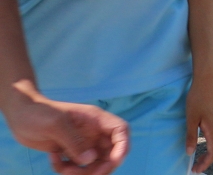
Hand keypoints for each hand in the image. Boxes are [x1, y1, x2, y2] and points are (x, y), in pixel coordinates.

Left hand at [4, 92, 128, 174]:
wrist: (20, 115)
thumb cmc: (38, 113)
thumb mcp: (56, 124)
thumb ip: (74, 142)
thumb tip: (90, 159)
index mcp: (95, 120)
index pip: (120, 131)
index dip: (123, 146)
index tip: (115, 162)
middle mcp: (92, 132)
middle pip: (109, 153)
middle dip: (101, 167)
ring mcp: (81, 143)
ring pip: (93, 164)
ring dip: (81, 172)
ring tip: (63, 169)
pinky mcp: (69, 152)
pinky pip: (76, 167)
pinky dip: (65, 169)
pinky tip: (52, 158)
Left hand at [185, 71, 212, 172]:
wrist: (208, 80)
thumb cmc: (197, 98)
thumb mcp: (191, 118)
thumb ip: (191, 136)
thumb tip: (190, 153)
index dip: (205, 163)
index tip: (195, 170)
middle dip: (208, 161)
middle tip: (196, 166)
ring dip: (212, 153)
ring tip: (201, 157)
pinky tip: (206, 142)